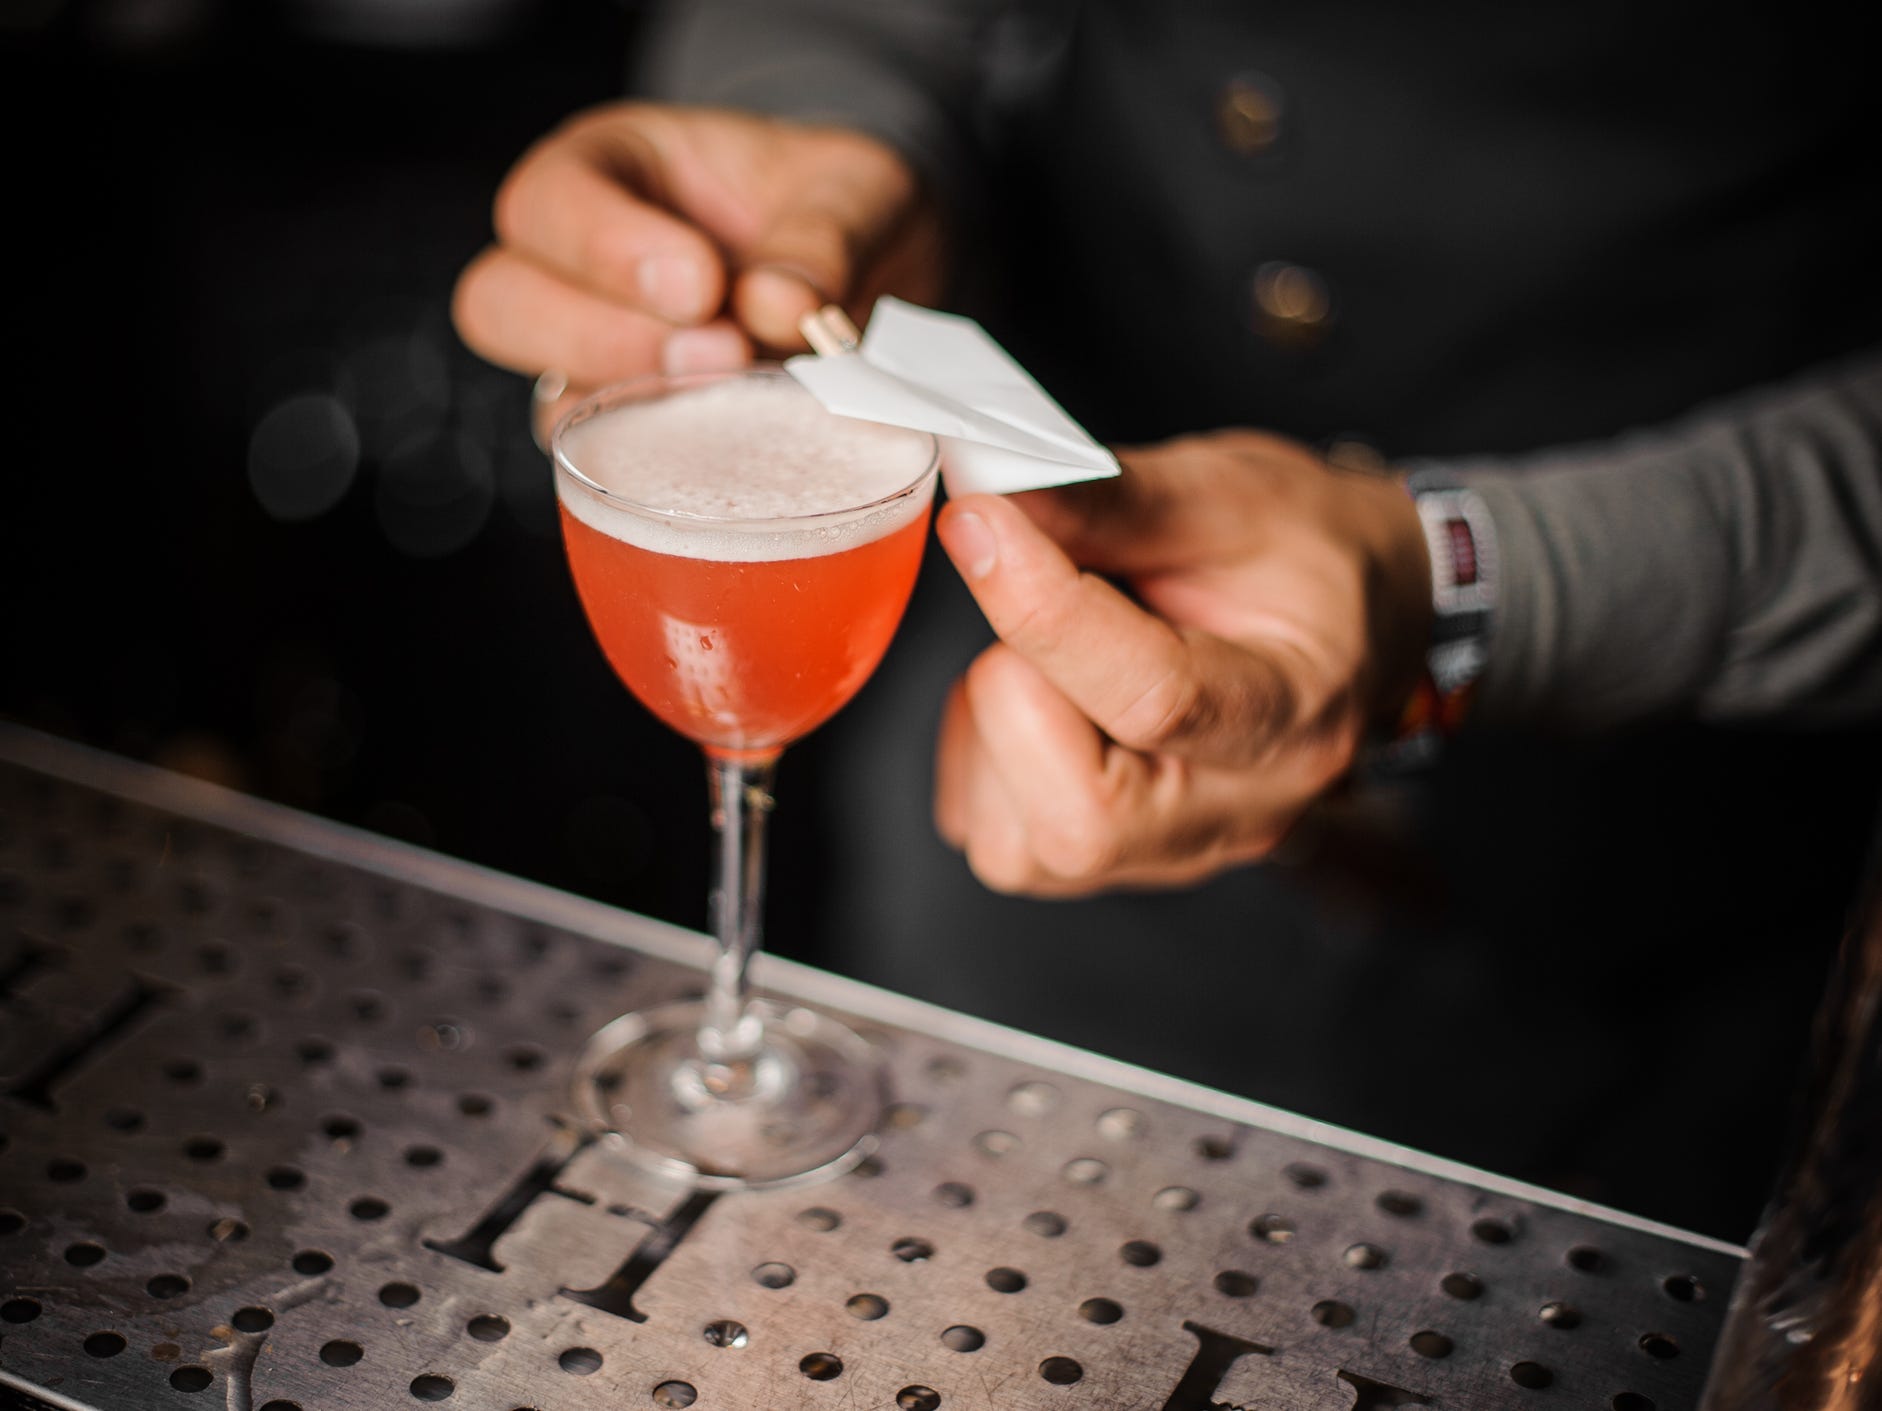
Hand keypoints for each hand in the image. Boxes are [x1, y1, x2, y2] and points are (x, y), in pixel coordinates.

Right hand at [451, 102, 942, 439]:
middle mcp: (575, 269)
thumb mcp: (853, 190)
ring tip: (733, 401)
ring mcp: (598, 362)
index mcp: (606, 171)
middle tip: (720, 352)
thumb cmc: (841, 209)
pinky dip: (664, 473)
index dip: (606, 247)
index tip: (701, 284)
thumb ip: (824, 235)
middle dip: (601, 338)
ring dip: (631, 417)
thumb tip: (780, 306)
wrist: (882, 273)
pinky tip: (737, 454)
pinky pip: (611, 471)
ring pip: (546, 403)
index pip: (547, 201)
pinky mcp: (634, 438)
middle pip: (498, 305)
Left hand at [933, 429, 1431, 895]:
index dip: (1044, 612)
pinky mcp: (1102, 862)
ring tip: (1054, 651)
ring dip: (995, 727)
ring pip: (1017, 845)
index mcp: (1293, 715)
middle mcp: (1235, 813)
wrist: (1356, 615)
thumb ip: (1110, 499)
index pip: (1154, 701)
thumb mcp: (1232, 494)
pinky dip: (984, 760)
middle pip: (1080, 820)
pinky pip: (993, 839)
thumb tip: (992, 494)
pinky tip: (1040, 697)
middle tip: (1041, 603)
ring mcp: (1167, 855)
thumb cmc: (1305, 556)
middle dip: (1019, 692)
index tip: (982, 523)